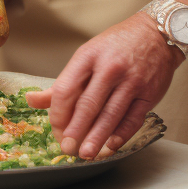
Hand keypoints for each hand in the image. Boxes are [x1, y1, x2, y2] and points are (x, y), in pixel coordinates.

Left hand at [24, 12, 179, 158]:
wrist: (155, 34)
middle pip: (88, 104)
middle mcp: (109, 68)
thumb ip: (63, 82)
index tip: (55, 129)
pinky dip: (121, 134)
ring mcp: (131, 81)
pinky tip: (111, 145)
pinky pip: (133, 118)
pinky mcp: (149, 93)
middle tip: (67, 148)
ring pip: (111, 114)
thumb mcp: (86, 56)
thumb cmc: (116, 46)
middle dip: (76, 129)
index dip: (58, 112)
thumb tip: (31, 100)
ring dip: (97, 137)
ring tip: (86, 154)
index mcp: (88, 56)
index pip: (67, 88)